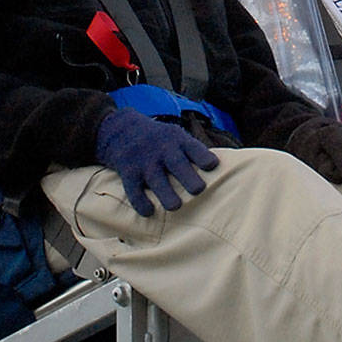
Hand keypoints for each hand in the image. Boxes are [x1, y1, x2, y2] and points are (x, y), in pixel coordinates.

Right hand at [94, 107, 217, 217]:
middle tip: (198, 190)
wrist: (121, 129)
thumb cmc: (158, 140)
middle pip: (177, 164)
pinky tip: (149, 211)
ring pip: (157, 180)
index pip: (194, 148)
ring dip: (167, 195)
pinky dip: (141, 203)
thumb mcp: (175, 136)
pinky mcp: (129, 172)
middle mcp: (162, 149)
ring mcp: (145, 161)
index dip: (204, 157)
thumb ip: (193, 153)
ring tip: (175, 206)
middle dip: (188, 178)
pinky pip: (134, 191)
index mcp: (178, 140)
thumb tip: (220, 174)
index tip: (212, 166)